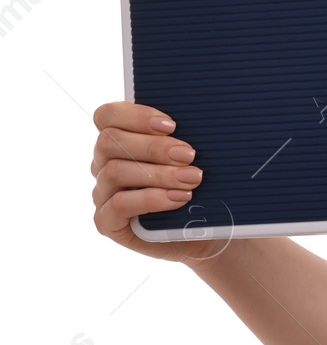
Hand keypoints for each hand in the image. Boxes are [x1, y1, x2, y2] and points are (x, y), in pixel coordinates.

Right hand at [90, 101, 229, 263]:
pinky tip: (179, 198)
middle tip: (189, 155)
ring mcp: (103, 193)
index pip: (107, 115)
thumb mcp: (192, 157)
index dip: (135, 115)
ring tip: (192, 179)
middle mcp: (104, 164)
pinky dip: (151, 199)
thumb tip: (199, 118)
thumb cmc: (200, 186)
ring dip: (158, 174)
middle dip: (153, 146)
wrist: (204, 229)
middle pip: (109, 141)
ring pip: (114, 172)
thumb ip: (183, 137)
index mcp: (120, 140)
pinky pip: (118, 205)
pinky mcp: (107, 222)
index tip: (172, 125)